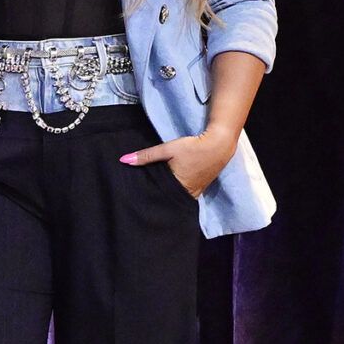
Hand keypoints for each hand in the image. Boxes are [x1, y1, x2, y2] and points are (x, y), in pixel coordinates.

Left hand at [121, 127, 237, 197]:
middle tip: (142, 195)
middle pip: (167, 199)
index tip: (136, 196)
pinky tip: (171, 187)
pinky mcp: (201, 188)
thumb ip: (146, 156)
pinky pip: (186, 194)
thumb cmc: (193, 147)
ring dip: (168, 195)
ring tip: (154, 192)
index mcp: (177, 187)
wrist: (220, 145)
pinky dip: (178, 191)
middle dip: (156, 197)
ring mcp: (196, 192)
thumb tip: (124, 160)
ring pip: (177, 197)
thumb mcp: (168, 149)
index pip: (157, 196)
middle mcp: (187, 194)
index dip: (147, 195)